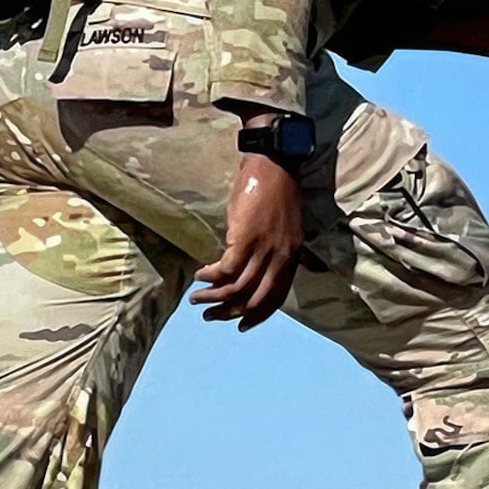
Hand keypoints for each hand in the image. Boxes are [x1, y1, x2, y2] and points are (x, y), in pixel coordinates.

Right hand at [191, 149, 302, 330]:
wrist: (275, 163)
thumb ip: (280, 250)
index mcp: (291, 257)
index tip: (241, 325)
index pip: (275, 298)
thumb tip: (264, 267)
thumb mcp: (288, 227)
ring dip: (214, 297)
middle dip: (230, 312)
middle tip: (211, 316)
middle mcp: (280, 258)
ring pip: (237, 286)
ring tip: (197, 299)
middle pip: (254, 298)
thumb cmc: (278, 190)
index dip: (257, 315)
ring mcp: (264, 249)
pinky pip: (226, 268)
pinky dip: (211, 276)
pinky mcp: (245, 238)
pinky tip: (200, 275)